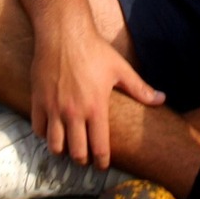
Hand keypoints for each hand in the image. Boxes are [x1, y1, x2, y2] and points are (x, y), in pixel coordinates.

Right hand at [29, 24, 163, 169]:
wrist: (63, 33)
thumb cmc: (94, 50)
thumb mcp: (120, 69)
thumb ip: (140, 88)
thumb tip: (161, 99)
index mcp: (96, 108)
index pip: (100, 147)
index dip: (102, 161)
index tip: (102, 164)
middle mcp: (74, 112)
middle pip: (76, 152)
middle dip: (83, 159)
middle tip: (86, 157)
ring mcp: (54, 108)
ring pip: (54, 145)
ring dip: (62, 150)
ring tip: (68, 146)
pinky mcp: (38, 101)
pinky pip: (38, 129)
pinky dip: (45, 134)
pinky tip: (52, 129)